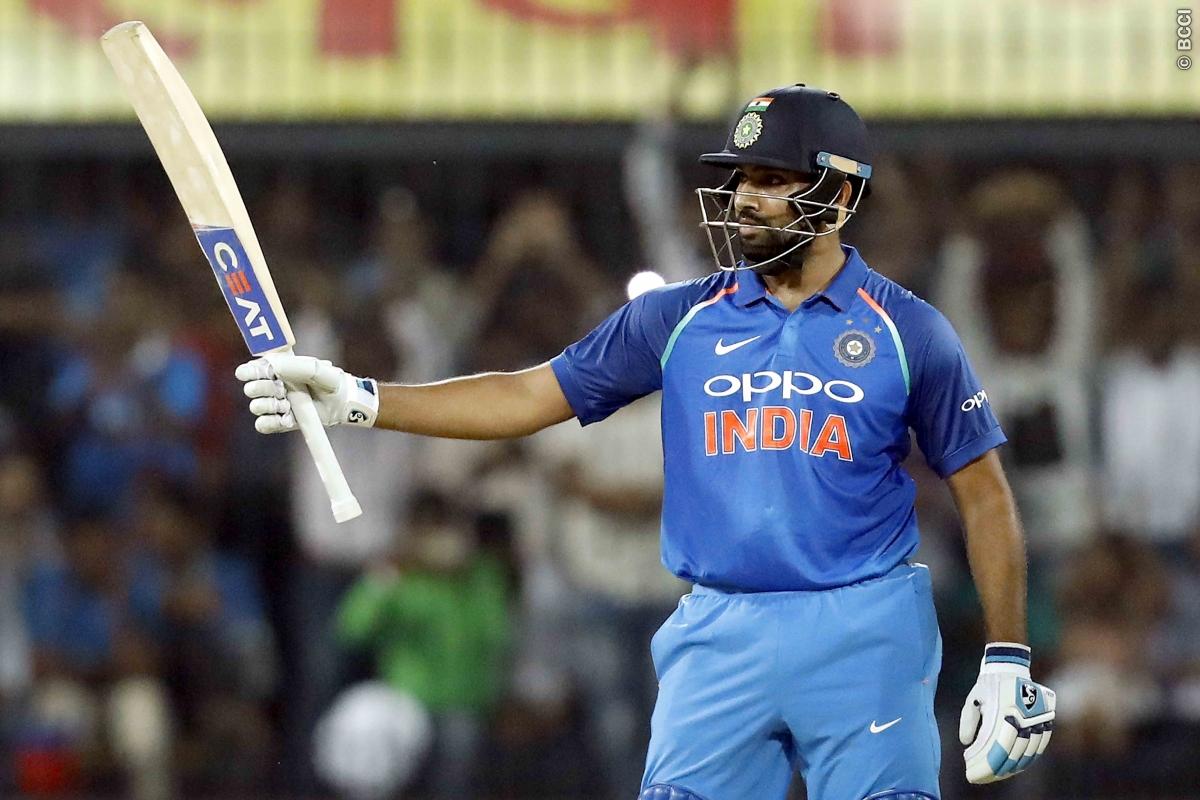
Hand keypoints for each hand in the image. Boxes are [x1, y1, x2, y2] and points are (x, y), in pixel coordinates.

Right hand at [236, 354, 378, 432]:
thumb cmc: (329, 381)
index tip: (262, 373)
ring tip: (286, 405)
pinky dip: (270, 422)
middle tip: (280, 389)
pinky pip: (263, 425)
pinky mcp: (280, 422)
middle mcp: (271, 387)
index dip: (250, 371)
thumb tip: (274, 367)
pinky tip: (284, 418)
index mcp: (276, 370)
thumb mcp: (317, 369)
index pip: (251, 369)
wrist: (342, 403)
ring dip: (268, 406)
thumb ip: (297, 366)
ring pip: (256, 407)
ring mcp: (275, 405)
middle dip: (263, 389)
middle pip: (251, 389)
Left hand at [959, 643, 1055, 783]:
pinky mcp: (1046, 719)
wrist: (1010, 666)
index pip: (996, 747)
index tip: (971, 772)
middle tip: (980, 776)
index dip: (984, 764)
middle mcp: (1024, 716)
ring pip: (1027, 753)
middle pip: (1011, 753)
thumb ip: (968, 722)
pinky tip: (1016, 765)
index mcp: (1004, 710)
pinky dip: (1028, 759)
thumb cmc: (987, 685)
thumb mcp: (972, 700)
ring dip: (1012, 767)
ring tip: (996, 774)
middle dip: (995, 769)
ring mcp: (1038, 719)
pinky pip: (1040, 746)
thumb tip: (966, 744)